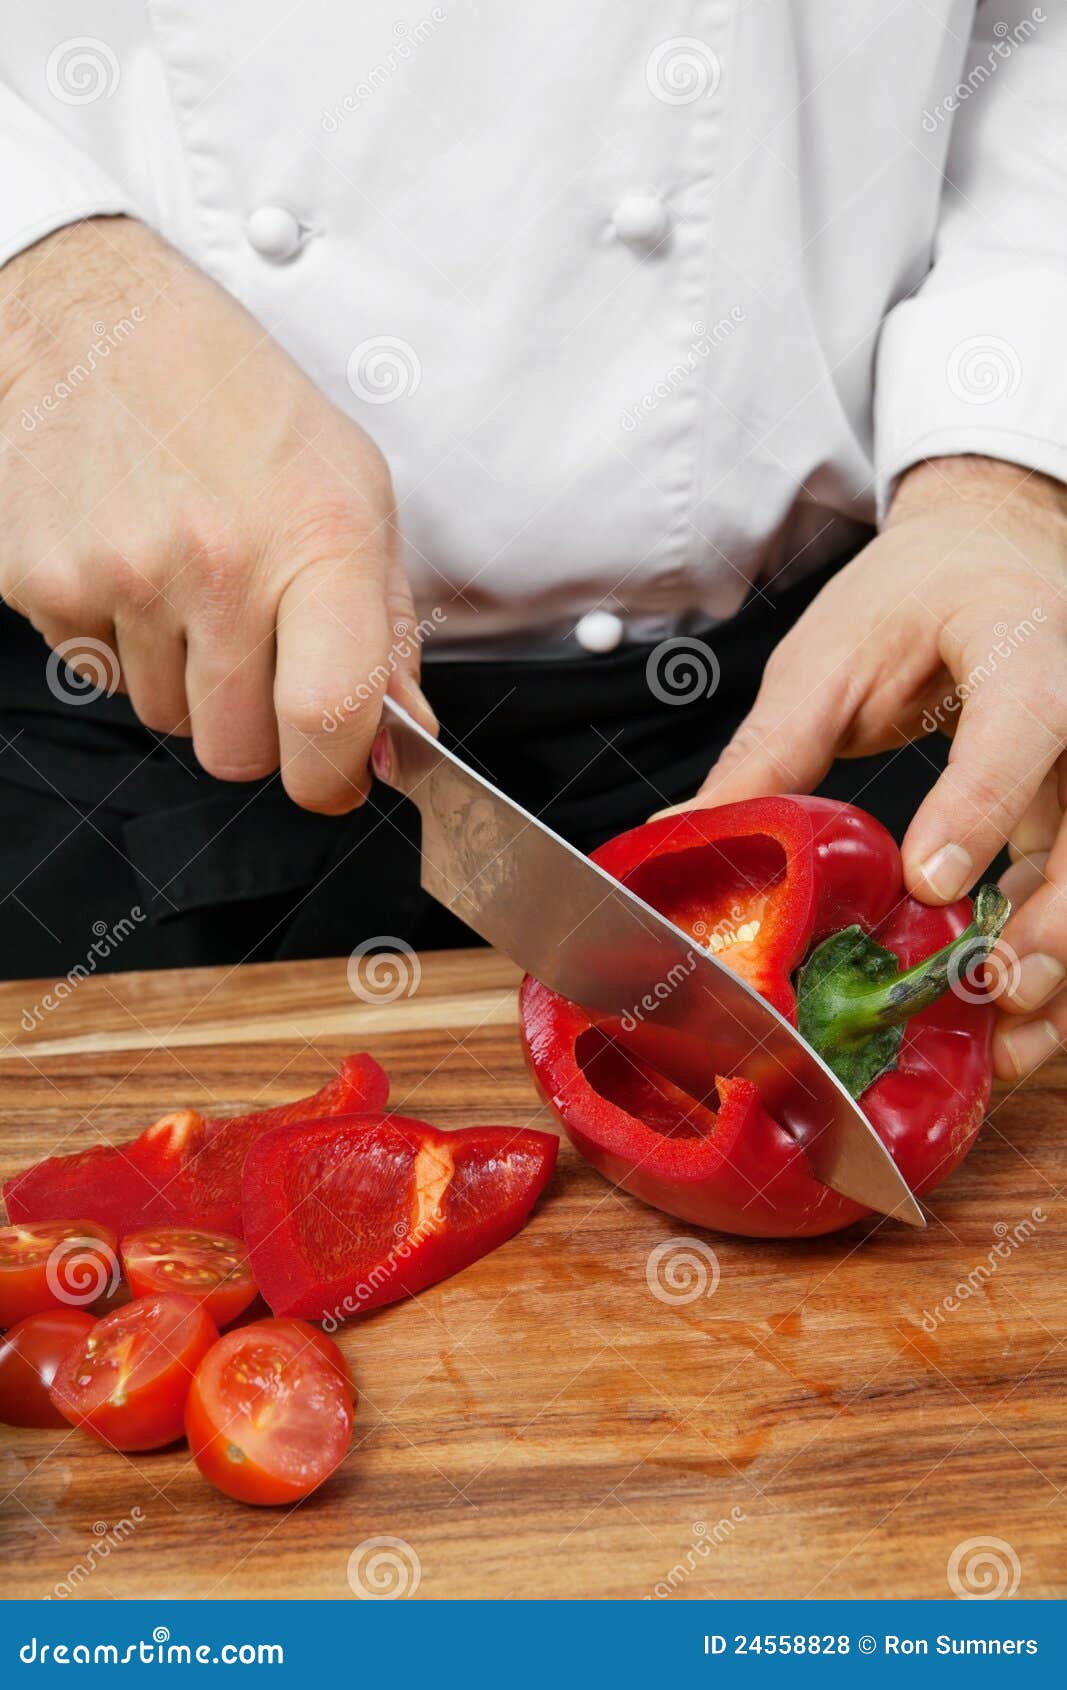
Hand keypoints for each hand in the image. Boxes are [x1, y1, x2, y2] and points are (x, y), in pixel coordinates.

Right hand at [0, 216, 434, 812]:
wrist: (95, 322)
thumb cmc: (237, 402)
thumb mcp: (355, 493)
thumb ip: (385, 631)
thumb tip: (397, 740)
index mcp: (316, 539)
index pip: (326, 722)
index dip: (333, 776)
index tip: (335, 772)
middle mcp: (217, 563)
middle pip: (239, 751)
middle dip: (257, 727)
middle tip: (257, 648)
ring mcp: (119, 576)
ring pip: (169, 720)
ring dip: (187, 680)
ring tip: (190, 584)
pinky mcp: (42, 582)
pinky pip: (100, 676)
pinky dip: (122, 645)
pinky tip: (134, 565)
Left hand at [656, 456, 1066, 1079]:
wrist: (993, 550)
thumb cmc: (916, 593)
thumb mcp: (830, 658)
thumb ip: (772, 752)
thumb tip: (684, 836)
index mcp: (1023, 641)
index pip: (1022, 724)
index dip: (981, 807)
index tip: (930, 882)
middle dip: (1057, 922)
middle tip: (996, 992)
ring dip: (1064, 962)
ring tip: (1012, 1039)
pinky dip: (1051, 951)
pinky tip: (1010, 1013)